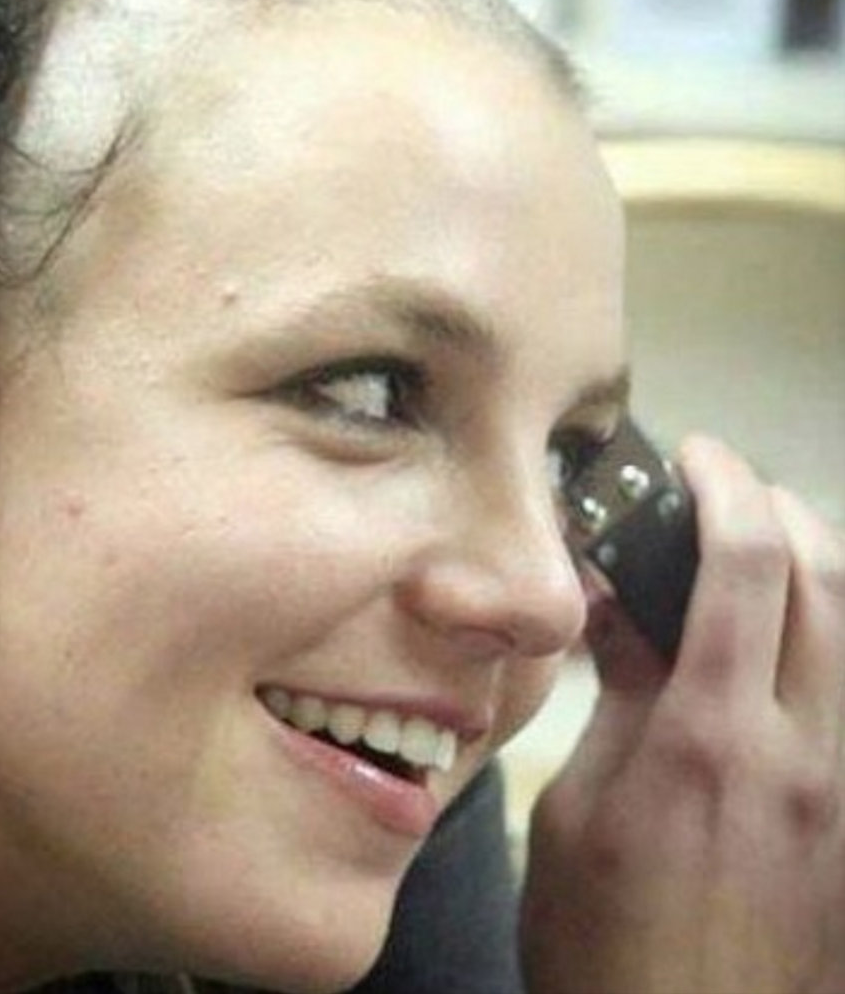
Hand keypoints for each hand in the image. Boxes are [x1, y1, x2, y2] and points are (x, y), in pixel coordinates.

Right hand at [520, 436, 844, 993]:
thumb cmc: (605, 941)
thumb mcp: (577, 809)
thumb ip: (615, 699)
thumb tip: (614, 609)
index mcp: (714, 738)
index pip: (747, 566)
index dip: (725, 486)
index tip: (694, 455)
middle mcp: (806, 749)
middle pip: (829, 578)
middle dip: (779, 506)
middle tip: (722, 489)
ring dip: (815, 561)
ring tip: (752, 547)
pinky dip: (827, 629)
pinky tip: (780, 636)